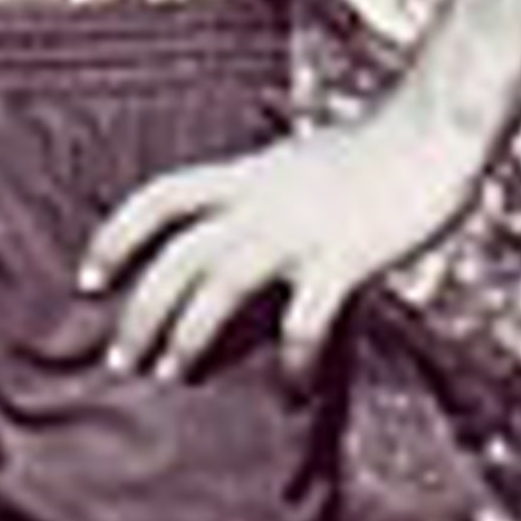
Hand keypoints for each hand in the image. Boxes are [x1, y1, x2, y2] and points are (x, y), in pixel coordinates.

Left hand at [78, 107, 483, 387]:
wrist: (433, 130)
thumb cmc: (375, 150)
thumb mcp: (298, 162)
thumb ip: (264, 192)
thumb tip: (238, 223)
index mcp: (246, 174)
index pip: (159, 198)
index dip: (115, 236)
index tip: (87, 278)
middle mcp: (259, 202)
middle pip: (177, 256)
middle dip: (141, 309)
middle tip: (120, 358)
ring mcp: (299, 231)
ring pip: (220, 285)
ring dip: (190, 333)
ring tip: (170, 372)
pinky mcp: (342, 260)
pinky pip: (304, 322)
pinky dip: (294, 360)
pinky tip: (291, 389)